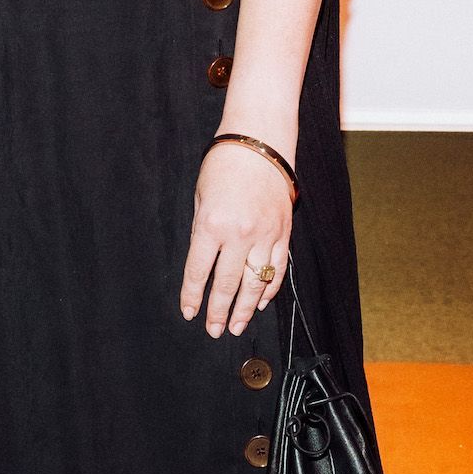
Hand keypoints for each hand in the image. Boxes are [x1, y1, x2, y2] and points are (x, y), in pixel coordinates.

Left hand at [181, 142, 292, 338]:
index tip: (189, 312)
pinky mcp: (283, 232)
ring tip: (237, 326)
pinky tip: (259, 303)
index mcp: (212, 225)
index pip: (199, 271)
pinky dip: (268, 289)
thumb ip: (202, 233)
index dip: (193, 296)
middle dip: (219, 310)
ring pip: (255, 282)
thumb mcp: (200, 199)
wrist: (259, 143)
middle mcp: (239, 234)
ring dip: (245, 308)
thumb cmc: (224, 166)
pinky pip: (276, 268)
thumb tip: (204, 266)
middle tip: (214, 330)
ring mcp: (265, 235)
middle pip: (227, 283)